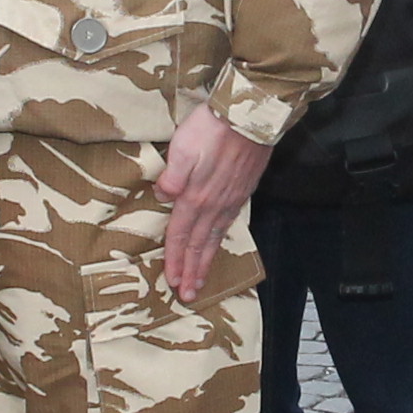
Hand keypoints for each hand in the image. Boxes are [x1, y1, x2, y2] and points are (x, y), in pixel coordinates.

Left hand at [150, 104, 269, 300]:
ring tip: (201, 281)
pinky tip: (218, 244)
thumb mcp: (181, 147)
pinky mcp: (243, 190)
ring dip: (207, 262)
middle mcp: (214, 205)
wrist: (249, 116)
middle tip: (187, 295)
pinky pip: (229, 224)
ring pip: (216, 238)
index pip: (181, 235)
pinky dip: (221, 241)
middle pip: (199, 245)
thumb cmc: (212, 128)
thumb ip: (171, 176)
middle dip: (192, 271)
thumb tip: (162, 197)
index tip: (172, 281)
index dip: (175, 260)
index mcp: (195, 197)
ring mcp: (231, 200)